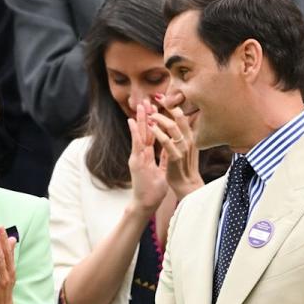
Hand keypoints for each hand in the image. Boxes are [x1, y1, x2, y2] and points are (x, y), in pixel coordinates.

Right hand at [128, 102, 169, 216]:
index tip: (155, 108)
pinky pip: (136, 145)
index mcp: (148, 155)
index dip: (153, 121)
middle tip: (145, 100)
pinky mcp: (135, 162)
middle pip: (144, 131)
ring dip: (139, 119)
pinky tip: (132, 122)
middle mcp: (141, 154)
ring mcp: (137, 157)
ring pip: (139, 134)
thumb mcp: (163, 170)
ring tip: (139, 106)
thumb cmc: (154, 190)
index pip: (151, 135)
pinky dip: (134, 133)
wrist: (146, 203)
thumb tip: (170, 147)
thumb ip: (164, 158)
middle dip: (145, 116)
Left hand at [148, 96, 203, 200]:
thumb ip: (183, 136)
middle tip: (154, 100)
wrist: (186, 186)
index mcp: (190, 137)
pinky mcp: (175, 157)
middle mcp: (189, 140)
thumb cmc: (184, 167)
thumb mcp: (186, 149)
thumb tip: (182, 123)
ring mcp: (183, 148)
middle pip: (179, 117)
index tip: (161, 97)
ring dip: (160, 119)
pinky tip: (150, 127)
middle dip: (166, 107)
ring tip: (150, 114)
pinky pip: (165, 141)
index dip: (172, 106)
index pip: (182, 116)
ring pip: (172, 127)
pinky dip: (157, 132)